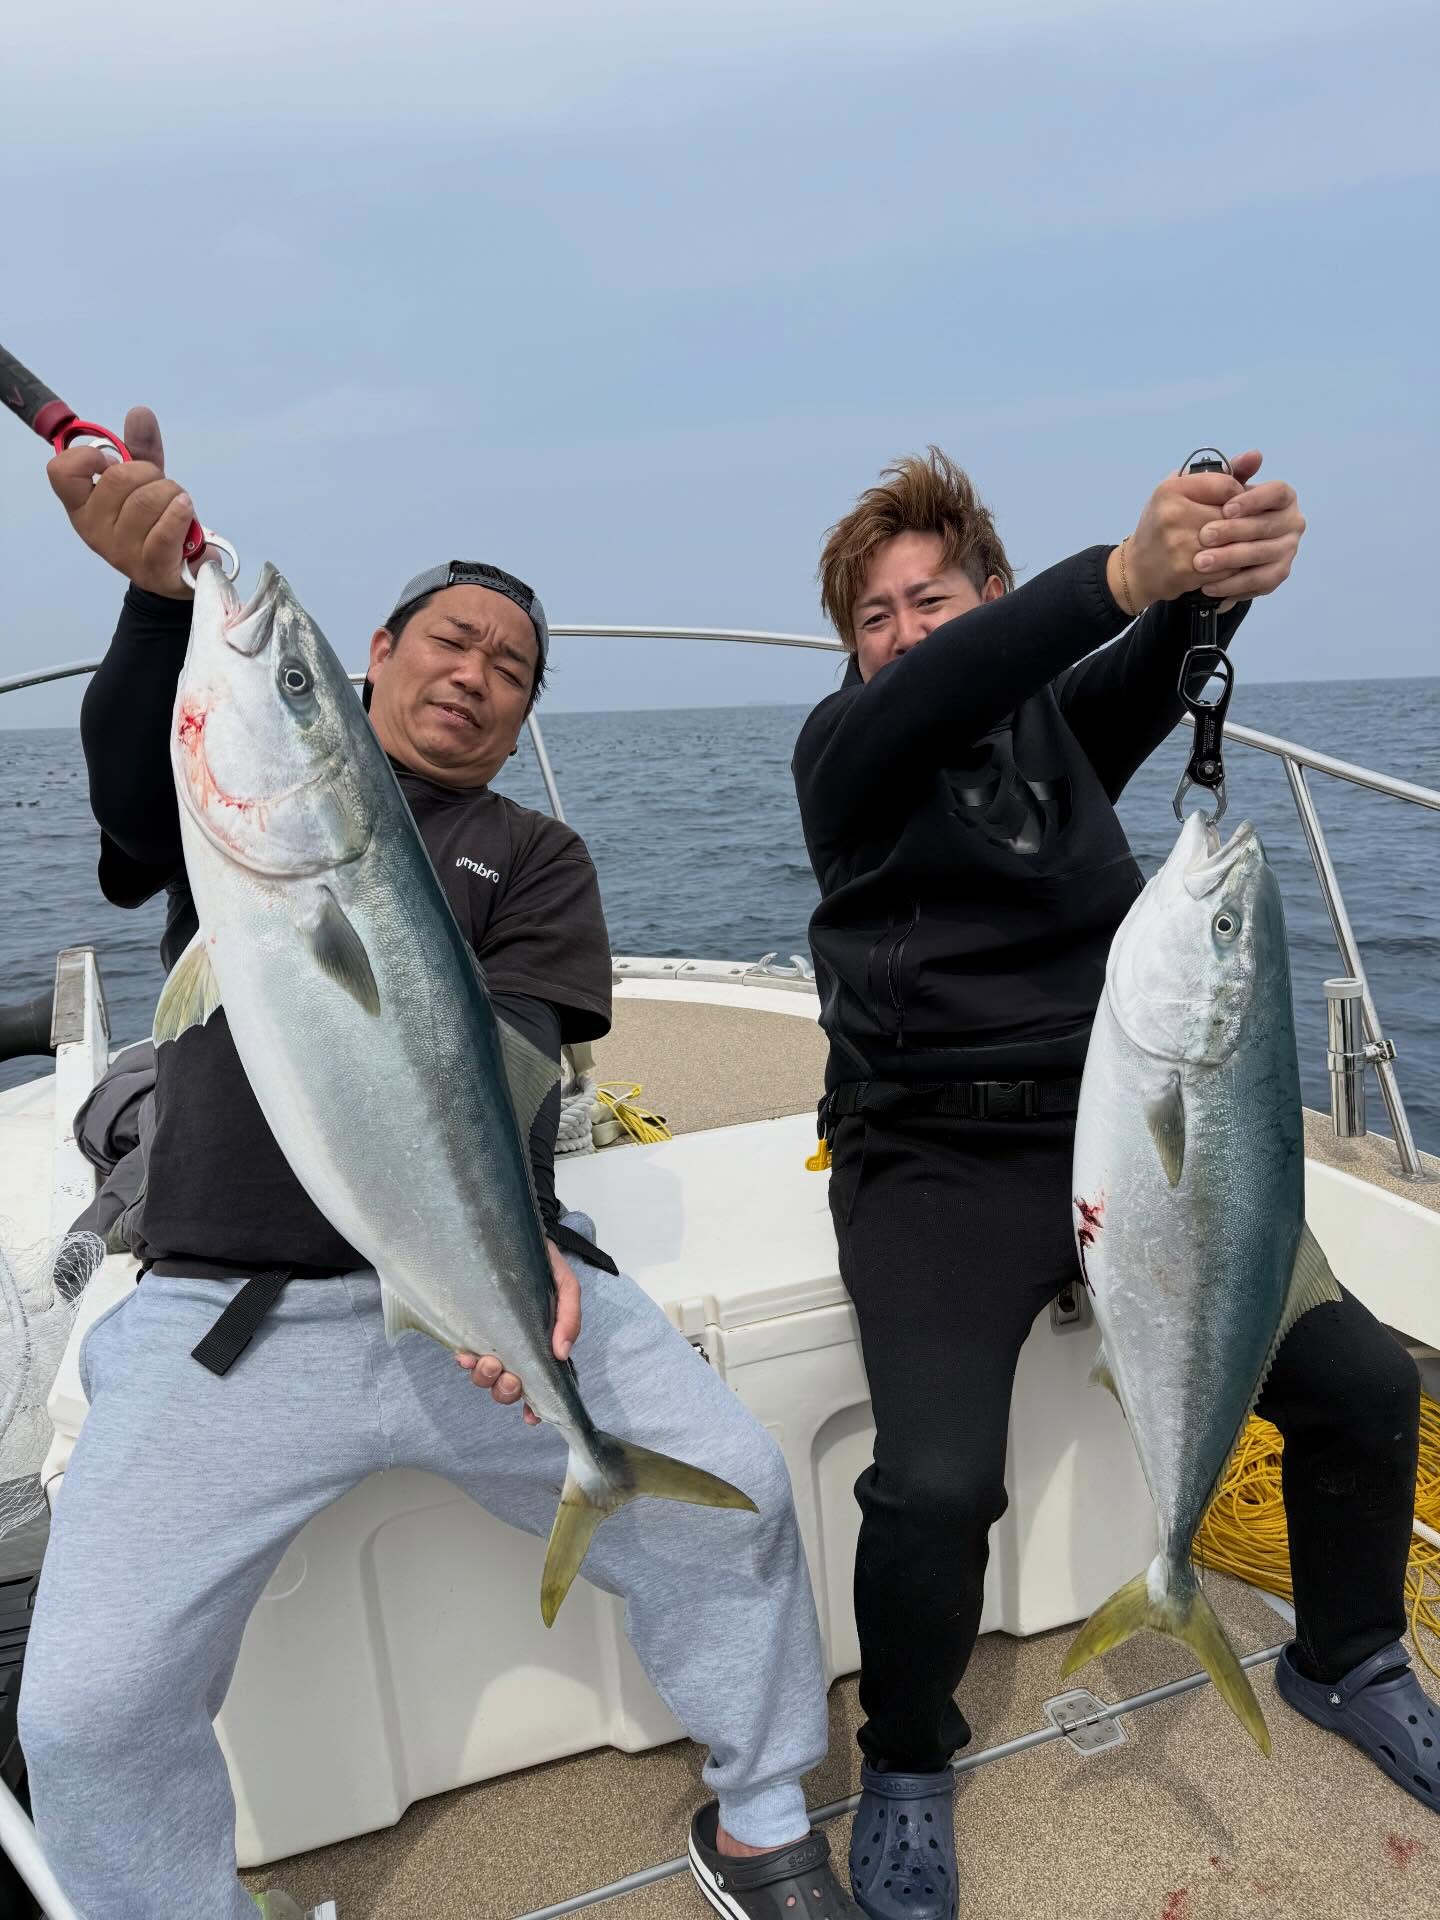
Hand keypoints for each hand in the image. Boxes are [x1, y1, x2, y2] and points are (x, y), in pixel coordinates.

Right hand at [45, 406, 194, 599]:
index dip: (88, 456)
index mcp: (82, 507)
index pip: (61, 471)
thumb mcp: (145, 482)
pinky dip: (181, 512)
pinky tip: (185, 511)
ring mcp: (121, 553)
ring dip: (173, 493)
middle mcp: (94, 531)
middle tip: (161, 486)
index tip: (110, 460)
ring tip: (178, 503)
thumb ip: (139, 449)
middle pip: (118, 478)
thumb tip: (140, 413)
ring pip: (148, 499)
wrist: (182, 571)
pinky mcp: (151, 568)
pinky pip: (166, 528)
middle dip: (150, 473)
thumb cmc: (156, 522)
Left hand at [455, 1241, 581, 1425]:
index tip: (530, 1416)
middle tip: (507, 1375)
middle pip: (508, 1387)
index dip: (534, 1406)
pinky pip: (464, 1355)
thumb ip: (570, 1316)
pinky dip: (464, 1360)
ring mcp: (491, 1339)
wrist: (511, 1231)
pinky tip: (463, 1353)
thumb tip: (561, 1352)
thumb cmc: (543, 1261)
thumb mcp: (566, 1284)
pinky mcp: (469, 1327)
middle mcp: (515, 1347)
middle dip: (505, 1390)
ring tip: (486, 1361)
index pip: (540, 1383)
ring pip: (484, 1377)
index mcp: (542, 1343)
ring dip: (484, 1378)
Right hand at [1111, 460, 1246, 610]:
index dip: (1238, 496)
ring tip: (1236, 544)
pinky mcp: (1185, 570)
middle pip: (1231, 514)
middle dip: (1241, 522)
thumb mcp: (1181, 492)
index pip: (1227, 485)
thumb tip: (1257, 455)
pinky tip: (1226, 563)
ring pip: (1232, 541)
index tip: (1233, 505)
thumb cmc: (1163, 524)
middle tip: (1240, 527)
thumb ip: (1221, 474)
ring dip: (1240, 544)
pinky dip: (1232, 565)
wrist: (1137, 569)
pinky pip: (1227, 566)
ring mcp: (1179, 544)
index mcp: (1171, 489)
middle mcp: (1173, 514)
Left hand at [1192, 450, 1305, 602]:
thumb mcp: (1220, 490)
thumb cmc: (1220, 513)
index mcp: (1283, 497)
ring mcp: (1288, 549)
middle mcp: (1292, 522)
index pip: (1277, 493)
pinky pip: (1259, 581)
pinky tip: (1209, 585)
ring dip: (1230, 560)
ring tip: (1201, 563)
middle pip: (1267, 526)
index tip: (1226, 508)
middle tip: (1204, 536)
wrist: (1216, 547)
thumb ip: (1232, 472)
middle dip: (1234, 532)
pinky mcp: (1278, 574)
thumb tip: (1254, 455)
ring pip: (1263, 555)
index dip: (1254, 500)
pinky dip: (1233, 585)